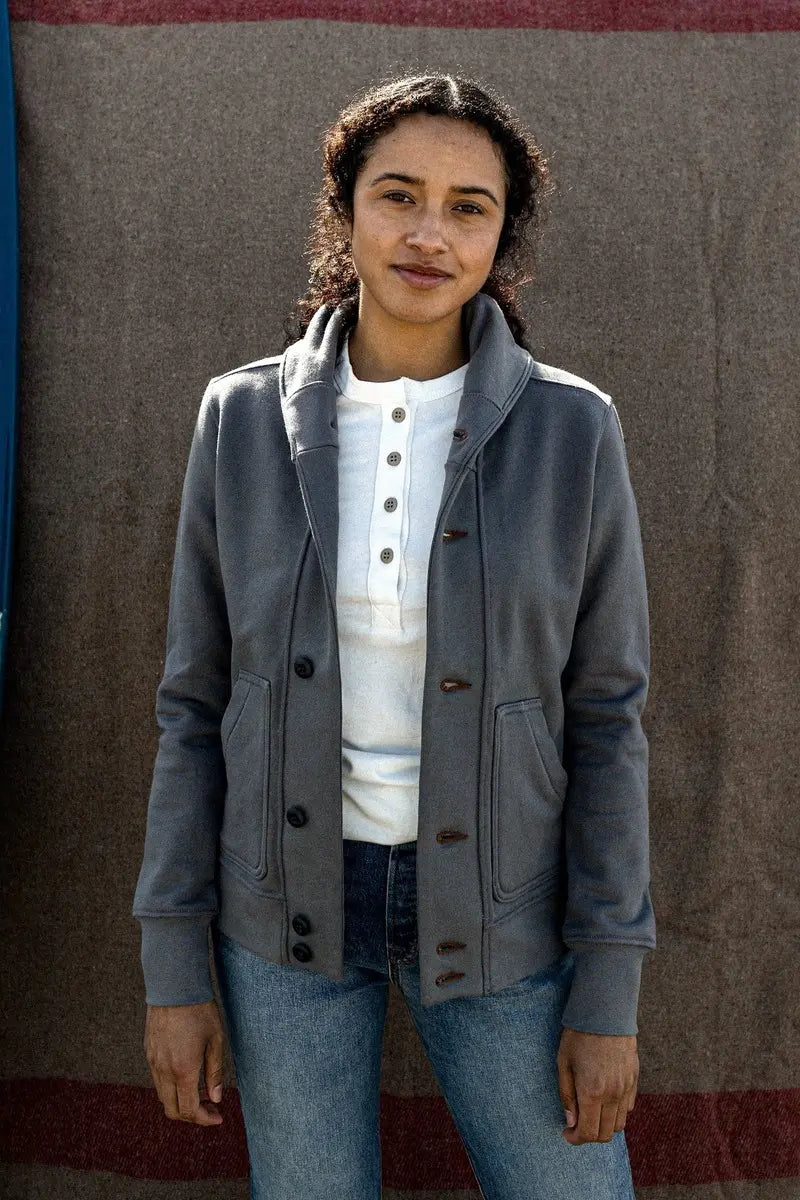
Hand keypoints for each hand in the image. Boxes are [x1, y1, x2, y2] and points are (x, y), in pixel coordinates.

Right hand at [144, 1000, 225, 1124]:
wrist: (174, 986)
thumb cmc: (199, 1011)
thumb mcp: (215, 1041)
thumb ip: (214, 1072)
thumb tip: (216, 1098)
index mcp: (183, 1070)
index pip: (189, 1110)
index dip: (204, 1119)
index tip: (217, 1117)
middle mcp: (163, 1070)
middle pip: (172, 1110)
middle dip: (192, 1116)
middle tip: (210, 1108)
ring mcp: (153, 1062)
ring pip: (163, 1096)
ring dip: (180, 1101)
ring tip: (200, 1092)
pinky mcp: (148, 1052)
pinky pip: (157, 1080)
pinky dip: (171, 1087)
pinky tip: (186, 1076)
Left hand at [557, 1026, 638, 1144]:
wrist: (605, 1011)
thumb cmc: (579, 1035)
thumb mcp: (564, 1063)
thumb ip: (567, 1095)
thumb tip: (570, 1121)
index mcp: (593, 1092)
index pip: (589, 1133)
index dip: (576, 1139)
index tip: (566, 1133)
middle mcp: (613, 1094)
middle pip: (606, 1134)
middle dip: (589, 1135)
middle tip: (576, 1125)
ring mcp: (626, 1087)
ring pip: (619, 1124)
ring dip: (604, 1125)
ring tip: (589, 1112)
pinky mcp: (634, 1079)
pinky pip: (628, 1107)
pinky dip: (616, 1112)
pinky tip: (603, 1100)